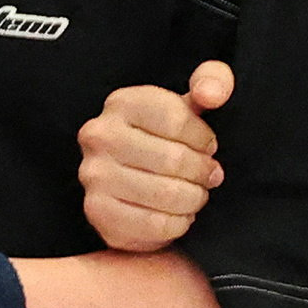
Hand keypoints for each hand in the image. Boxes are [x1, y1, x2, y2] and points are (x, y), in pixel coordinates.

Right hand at [79, 65, 231, 254]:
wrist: (128, 179)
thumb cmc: (166, 138)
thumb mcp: (190, 103)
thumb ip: (213, 82)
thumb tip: (213, 94)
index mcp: (122, 102)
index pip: (177, 119)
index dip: (203, 139)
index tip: (208, 147)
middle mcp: (99, 135)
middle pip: (173, 159)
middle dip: (202, 172)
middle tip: (209, 176)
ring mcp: (94, 175)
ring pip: (167, 194)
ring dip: (193, 198)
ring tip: (195, 194)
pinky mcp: (98, 212)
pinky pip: (155, 225)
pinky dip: (178, 223)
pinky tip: (179, 214)